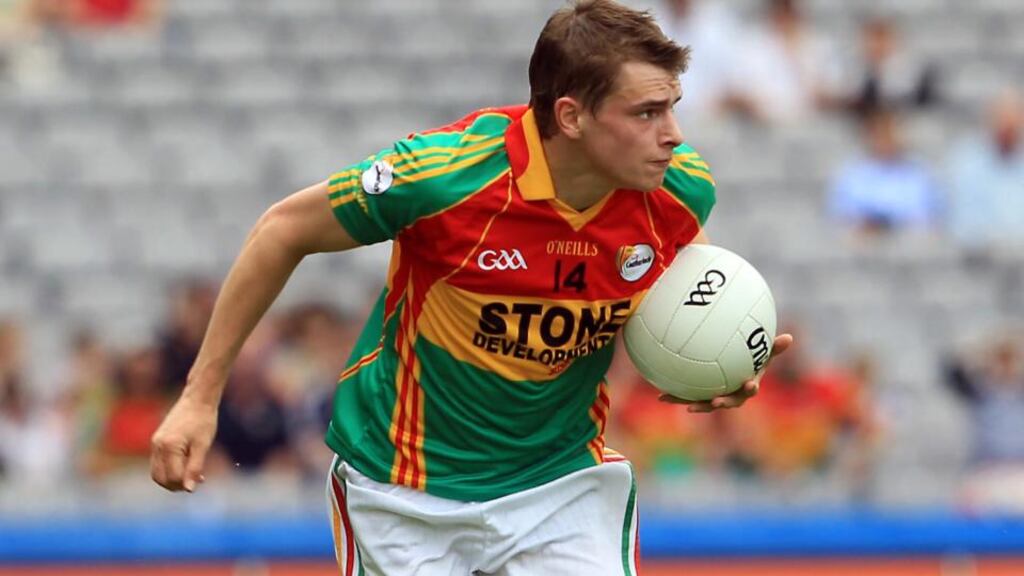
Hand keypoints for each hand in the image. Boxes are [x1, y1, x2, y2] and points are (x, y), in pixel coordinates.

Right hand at [150, 393, 218, 492]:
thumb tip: (189, 489)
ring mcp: (155, 443)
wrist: (197, 400)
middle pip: (160, 478)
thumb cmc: (203, 421)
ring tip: (192, 475)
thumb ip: (195, 468)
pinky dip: (169, 469)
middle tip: (196, 481)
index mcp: (169, 447)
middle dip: (176, 484)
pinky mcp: (157, 440)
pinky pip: (158, 462)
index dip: (186, 484)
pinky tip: (186, 465)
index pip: (173, 477)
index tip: (202, 480)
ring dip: (172, 478)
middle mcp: (158, 446)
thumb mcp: (203, 446)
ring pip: (157, 472)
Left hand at [660, 333, 793, 412]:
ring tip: (684, 405)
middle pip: (728, 402)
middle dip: (722, 403)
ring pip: (704, 403)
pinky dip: (675, 396)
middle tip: (716, 401)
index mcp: (746, 386)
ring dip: (693, 404)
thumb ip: (773, 347)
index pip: (750, 389)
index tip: (751, 384)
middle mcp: (731, 396)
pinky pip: (687, 396)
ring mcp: (715, 397)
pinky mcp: (699, 396)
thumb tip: (791, 337)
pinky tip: (661, 395)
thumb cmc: (751, 361)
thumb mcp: (762, 353)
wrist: (733, 369)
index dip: (750, 388)